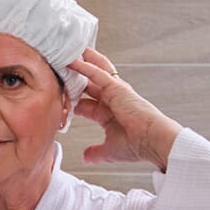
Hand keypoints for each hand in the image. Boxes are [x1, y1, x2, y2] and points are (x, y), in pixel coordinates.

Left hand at [70, 48, 182, 172]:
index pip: (85, 104)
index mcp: (108, 114)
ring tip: (69, 52)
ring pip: (95, 72)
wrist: (152, 141)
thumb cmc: (136, 146)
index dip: (71, 101)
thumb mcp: (108, 150)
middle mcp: (111, 100)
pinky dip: (86, 67)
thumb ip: (96, 152)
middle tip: (61, 66)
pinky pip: (98, 74)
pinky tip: (74, 61)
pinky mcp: (118, 88)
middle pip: (89, 84)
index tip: (57, 98)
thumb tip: (86, 157)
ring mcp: (115, 92)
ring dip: (82, 62)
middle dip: (75, 76)